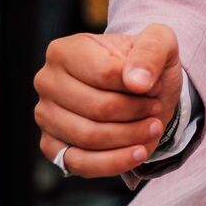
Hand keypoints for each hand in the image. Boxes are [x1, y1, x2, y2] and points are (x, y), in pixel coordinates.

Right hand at [35, 24, 181, 177]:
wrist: (140, 90)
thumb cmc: (143, 63)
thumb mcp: (159, 43)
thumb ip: (151, 52)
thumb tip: (137, 81)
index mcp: (64, 51)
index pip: (105, 74)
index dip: (138, 86)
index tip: (155, 86)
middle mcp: (47, 82)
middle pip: (97, 108)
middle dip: (135, 113)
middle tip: (155, 110)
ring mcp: (45, 116)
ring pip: (89, 138)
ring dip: (130, 137)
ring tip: (152, 128)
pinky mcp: (51, 146)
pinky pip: (80, 163)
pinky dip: (114, 162)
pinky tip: (138, 153)